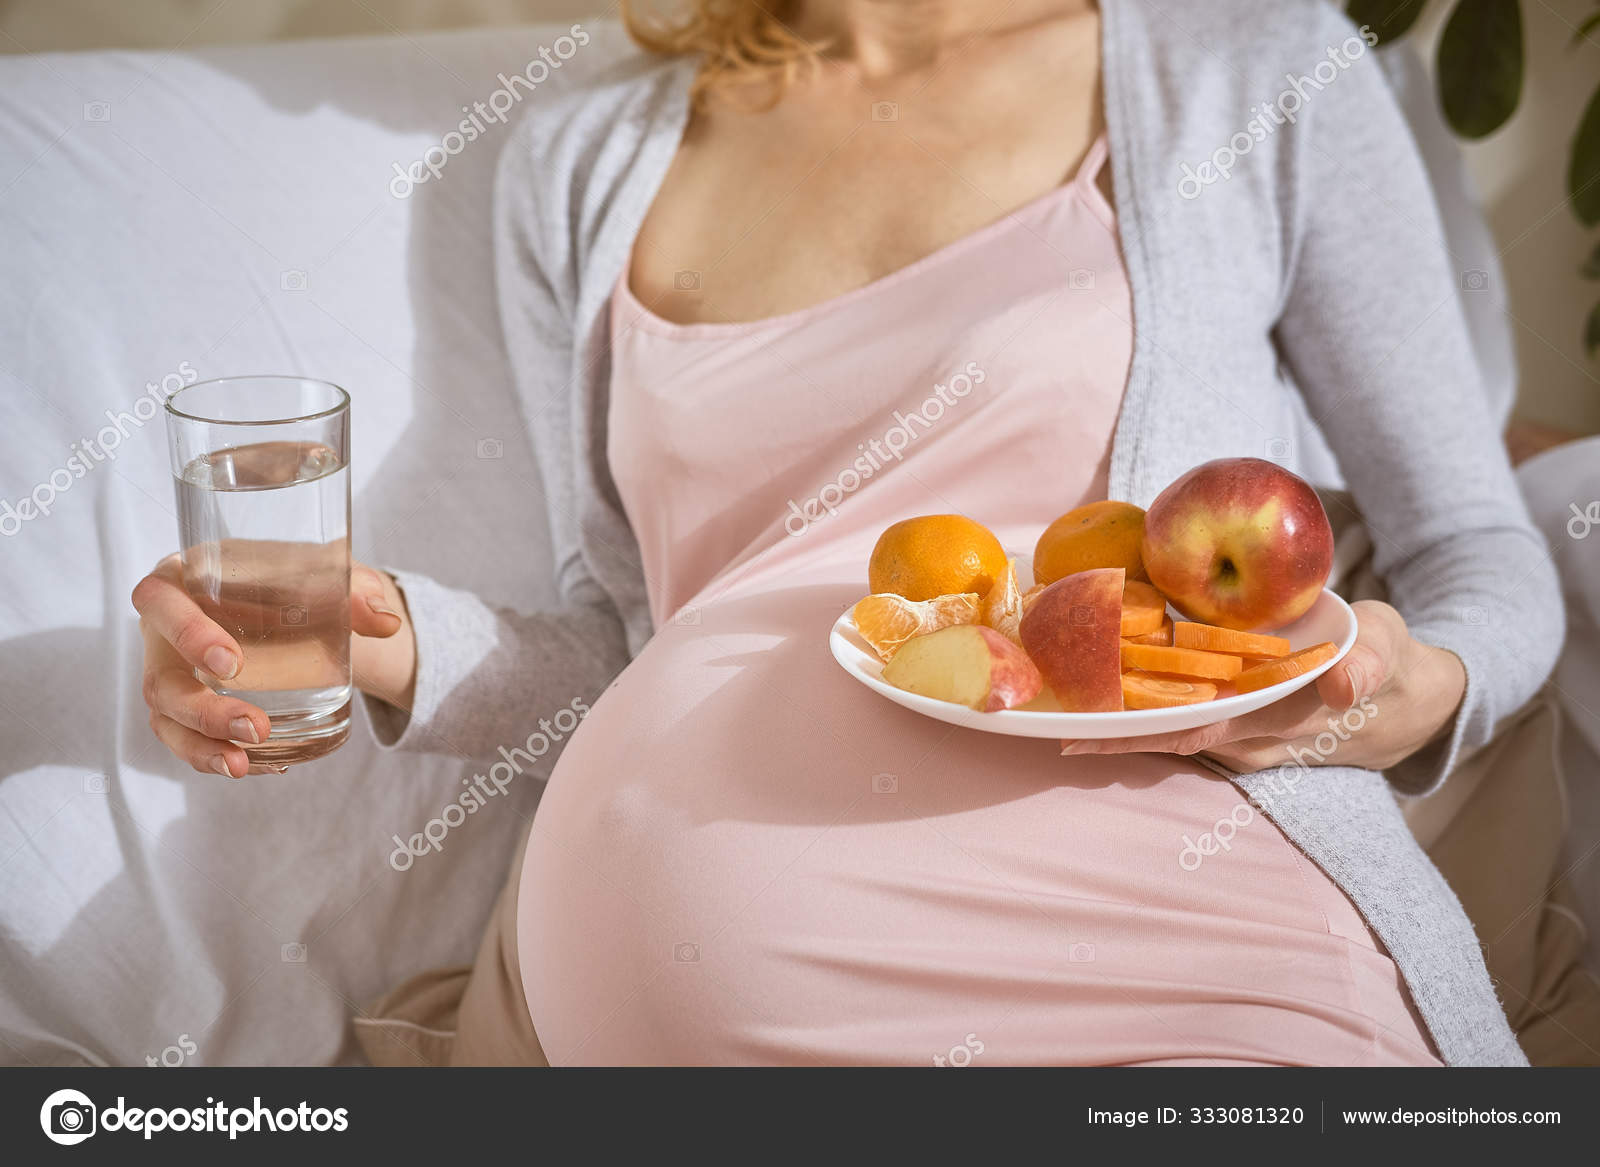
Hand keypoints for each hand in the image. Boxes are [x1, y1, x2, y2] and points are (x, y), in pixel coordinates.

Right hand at [132, 555, 412, 776]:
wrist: (299, 602)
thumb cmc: (296, 578)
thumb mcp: (328, 574)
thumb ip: (356, 591)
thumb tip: (388, 623)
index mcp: (183, 577)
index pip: (160, 601)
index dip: (186, 634)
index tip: (232, 664)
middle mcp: (163, 630)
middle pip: (160, 678)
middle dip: (203, 711)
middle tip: (256, 728)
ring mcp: (171, 672)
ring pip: (166, 720)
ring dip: (201, 747)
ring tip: (241, 766)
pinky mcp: (184, 706)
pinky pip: (188, 739)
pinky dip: (216, 755)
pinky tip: (256, 766)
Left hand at [1060, 600, 1465, 773]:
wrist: (1407, 699)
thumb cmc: (1389, 663)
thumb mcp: (1390, 651)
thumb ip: (1370, 662)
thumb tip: (1345, 682)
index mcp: (1277, 716)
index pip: (1192, 731)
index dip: (1136, 734)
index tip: (1081, 735)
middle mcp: (1250, 734)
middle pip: (1166, 736)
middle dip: (1109, 733)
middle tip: (1049, 717)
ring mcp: (1244, 732)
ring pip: (1172, 729)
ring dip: (1122, 719)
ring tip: (1064, 696)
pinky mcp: (1242, 720)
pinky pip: (1187, 716)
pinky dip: (1149, 704)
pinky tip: (1111, 681)